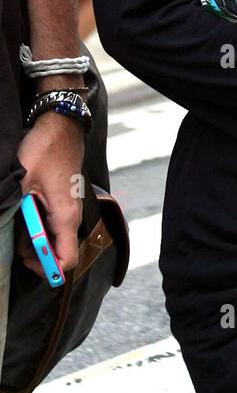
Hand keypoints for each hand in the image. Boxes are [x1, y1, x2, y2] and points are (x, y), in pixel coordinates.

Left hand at [15, 112, 85, 276]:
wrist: (62, 125)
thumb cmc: (45, 150)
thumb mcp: (23, 183)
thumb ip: (17, 212)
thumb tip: (3, 228)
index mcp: (66, 216)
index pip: (66, 260)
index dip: (46, 267)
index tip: (25, 258)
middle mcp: (73, 216)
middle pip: (61, 252)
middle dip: (37, 253)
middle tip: (15, 241)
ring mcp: (71, 208)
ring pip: (57, 237)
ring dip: (37, 238)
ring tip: (19, 223)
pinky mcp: (66, 200)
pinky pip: (56, 224)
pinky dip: (40, 225)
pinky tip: (26, 211)